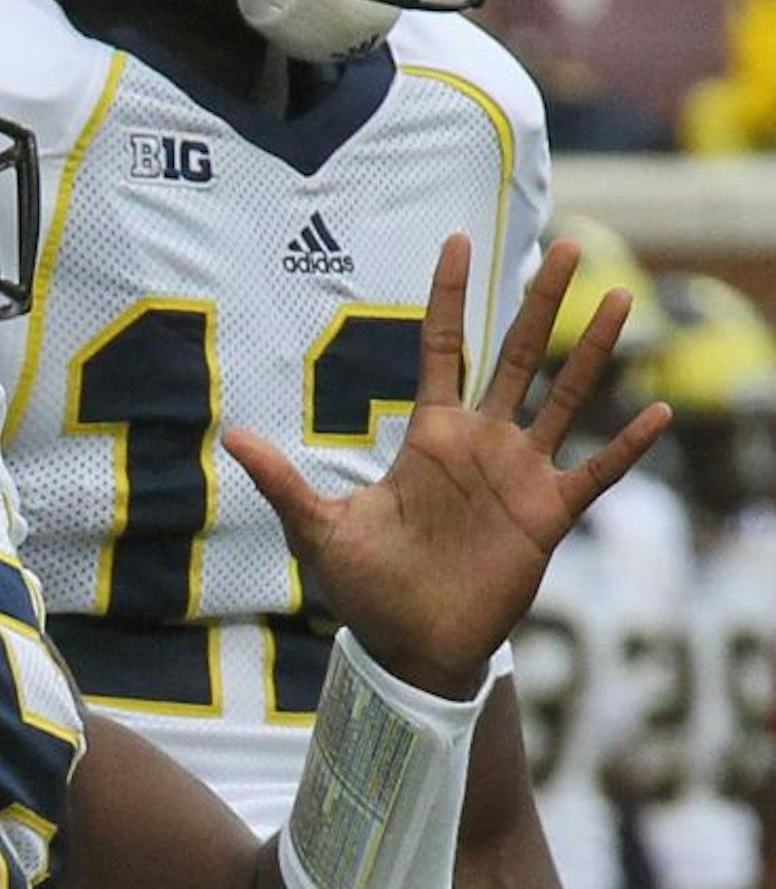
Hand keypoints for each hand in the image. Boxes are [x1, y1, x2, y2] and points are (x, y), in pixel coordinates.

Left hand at [225, 235, 669, 696]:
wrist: (410, 646)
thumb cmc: (365, 588)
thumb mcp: (317, 528)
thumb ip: (280, 482)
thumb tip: (230, 439)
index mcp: (429, 438)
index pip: (442, 350)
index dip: (449, 297)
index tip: (455, 242)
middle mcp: (480, 445)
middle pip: (515, 356)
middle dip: (541, 302)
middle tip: (572, 245)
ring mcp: (519, 476)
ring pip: (564, 397)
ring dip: (593, 350)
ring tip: (623, 297)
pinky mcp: (548, 515)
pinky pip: (596, 472)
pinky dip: (627, 446)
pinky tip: (658, 413)